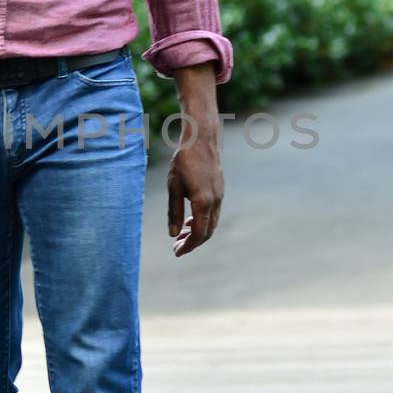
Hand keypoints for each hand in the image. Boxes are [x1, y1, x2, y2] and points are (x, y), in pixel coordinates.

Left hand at [167, 122, 223, 256]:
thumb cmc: (184, 161)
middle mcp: (215, 202)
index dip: (188, 246)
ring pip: (211, 223)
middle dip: (192, 242)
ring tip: (181, 235)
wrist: (201, 140)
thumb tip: (173, 234)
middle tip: (176, 247)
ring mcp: (220, 196)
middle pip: (207, 232)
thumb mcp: (174, 187)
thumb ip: (174, 212)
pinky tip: (190, 220)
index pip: (199, 234)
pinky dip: (203, 221)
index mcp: (203, 202)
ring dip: (198, 232)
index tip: (176, 252)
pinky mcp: (219, 191)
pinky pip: (213, 213)